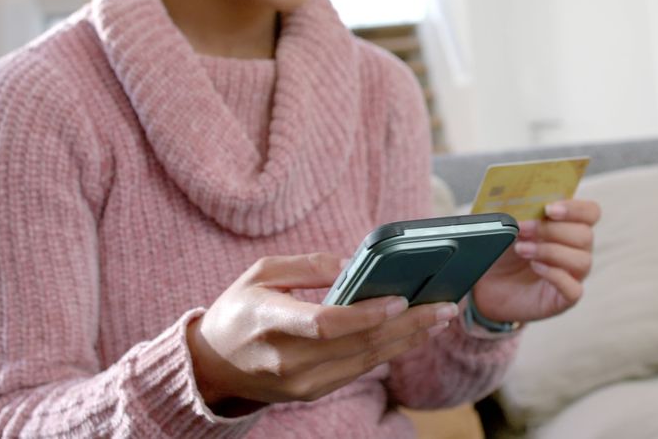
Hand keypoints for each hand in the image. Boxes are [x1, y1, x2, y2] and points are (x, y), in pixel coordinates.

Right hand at [186, 254, 458, 413]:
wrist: (213, 366)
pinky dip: (389, 351)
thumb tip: (355, 265)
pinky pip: (358, 371)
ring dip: (407, 340)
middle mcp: (286, 359)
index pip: (324, 324)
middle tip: (444, 306)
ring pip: (365, 361)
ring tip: (439, 319)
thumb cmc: (238, 310)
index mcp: (268, 322)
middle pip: (357, 344)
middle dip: (407, 325)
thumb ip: (308, 266)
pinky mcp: (311, 393)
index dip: (365, 314)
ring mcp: (300, 383)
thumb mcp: (261, 273)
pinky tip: (412, 335)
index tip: (399, 300)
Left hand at [472, 199, 600, 323]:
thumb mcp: (508, 227)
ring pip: (582, 260)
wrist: (486, 284)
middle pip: (585, 235)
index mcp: (569, 226)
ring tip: (522, 249)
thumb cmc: (502, 251)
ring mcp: (573, 275)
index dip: (575, 209)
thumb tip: (521, 203)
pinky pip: (574, 288)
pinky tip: (534, 267)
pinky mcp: (565, 298)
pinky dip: (554, 275)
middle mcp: (577, 250)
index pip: (590, 213)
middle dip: (552, 230)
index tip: (549, 209)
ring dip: (550, 251)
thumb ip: (520, 212)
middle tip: (523, 229)